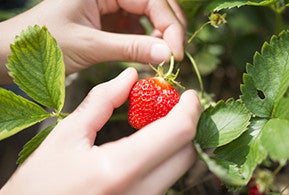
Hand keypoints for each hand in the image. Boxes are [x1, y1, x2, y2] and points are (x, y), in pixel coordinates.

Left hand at [0, 0, 185, 82]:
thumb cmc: (45, 43)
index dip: (169, 25)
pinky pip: (136, 27)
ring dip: (159, 35)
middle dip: (168, 28)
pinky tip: (150, 54)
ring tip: (163, 57)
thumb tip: (167, 54)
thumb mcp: (90, 45)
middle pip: (154, 4)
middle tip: (176, 55)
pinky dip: (146, 42)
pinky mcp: (110, 21)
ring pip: (148, 15)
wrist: (18, 52)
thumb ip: (130, 48)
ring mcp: (111, 5)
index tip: (177, 52)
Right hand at [0, 68, 200, 194]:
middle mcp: (141, 193)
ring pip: (179, 168)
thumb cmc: (40, 182)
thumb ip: (103, 101)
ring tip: (157, 119)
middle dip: (187, 123)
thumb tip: (130, 77)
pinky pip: (165, 180)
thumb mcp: (67, 135)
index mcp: (121, 169)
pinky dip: (165, 156)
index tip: (188, 95)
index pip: (178, 133)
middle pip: (187, 153)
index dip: (190, 109)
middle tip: (171, 103)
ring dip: (176, 140)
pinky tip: (148, 142)